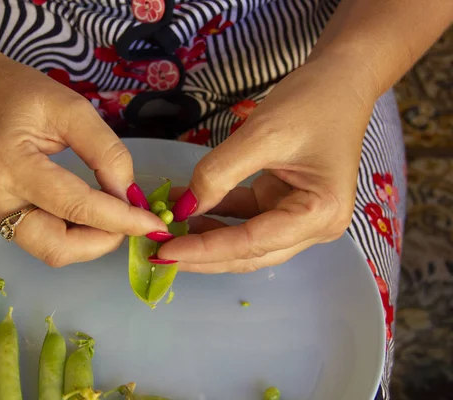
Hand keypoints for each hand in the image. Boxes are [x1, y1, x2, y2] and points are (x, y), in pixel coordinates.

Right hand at [0, 54, 166, 266]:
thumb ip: (106, 152)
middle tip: (130, 221)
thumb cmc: (20, 93)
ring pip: (49, 250)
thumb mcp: (71, 108)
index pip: (74, 206)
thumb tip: (128, 195)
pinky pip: (39, 238)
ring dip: (88, 241)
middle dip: (102, 241)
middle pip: (56, 247)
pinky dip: (70, 232)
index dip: (119, 219)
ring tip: (110, 214)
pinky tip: (84, 212)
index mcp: (8, 164)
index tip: (152, 223)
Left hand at [158, 59, 376, 272]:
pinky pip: (244, 217)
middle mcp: (313, 225)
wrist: (339, 77)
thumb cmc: (312, 101)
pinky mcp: (282, 202)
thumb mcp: (262, 135)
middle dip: (204, 253)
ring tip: (168, 231)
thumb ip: (219, 174)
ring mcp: (298, 216)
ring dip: (206, 237)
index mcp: (320, 214)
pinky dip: (216, 215)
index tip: (166, 251)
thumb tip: (184, 207)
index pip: (252, 243)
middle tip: (160, 252)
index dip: (206, 250)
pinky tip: (186, 208)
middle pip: (249, 252)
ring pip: (244, 239)